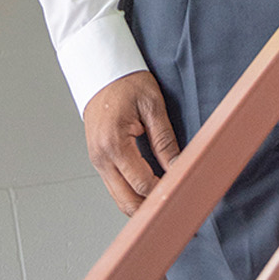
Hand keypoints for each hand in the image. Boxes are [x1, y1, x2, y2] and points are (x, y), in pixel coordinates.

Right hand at [83, 70, 180, 214]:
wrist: (102, 71)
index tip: (181, 194)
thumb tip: (177, 165)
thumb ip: (164, 139)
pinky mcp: (98, 159)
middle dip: (150, 208)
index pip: (141, 183)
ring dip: (140, 204)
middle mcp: (101, 157)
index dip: (162, 192)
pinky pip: (115, 185)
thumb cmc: (126, 82)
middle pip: (126, 200)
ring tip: (165, 203)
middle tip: (175, 208)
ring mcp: (96, 160)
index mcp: (114, 144)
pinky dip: (131, 193)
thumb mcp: (152, 105)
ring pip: (118, 197)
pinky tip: (149, 192)